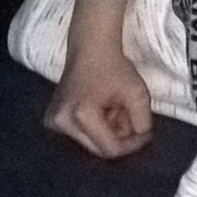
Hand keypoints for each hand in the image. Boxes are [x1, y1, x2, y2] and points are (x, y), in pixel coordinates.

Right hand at [43, 43, 152, 158]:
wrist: (90, 47)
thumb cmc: (114, 67)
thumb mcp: (138, 94)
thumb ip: (143, 122)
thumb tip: (140, 138)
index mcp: (80, 116)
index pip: (110, 149)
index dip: (132, 144)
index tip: (144, 132)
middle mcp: (61, 122)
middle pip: (98, 148)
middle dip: (119, 136)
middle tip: (129, 116)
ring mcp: (53, 121)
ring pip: (90, 142)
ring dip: (108, 130)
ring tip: (115, 107)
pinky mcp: (51, 119)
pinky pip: (80, 133)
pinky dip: (96, 125)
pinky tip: (101, 107)